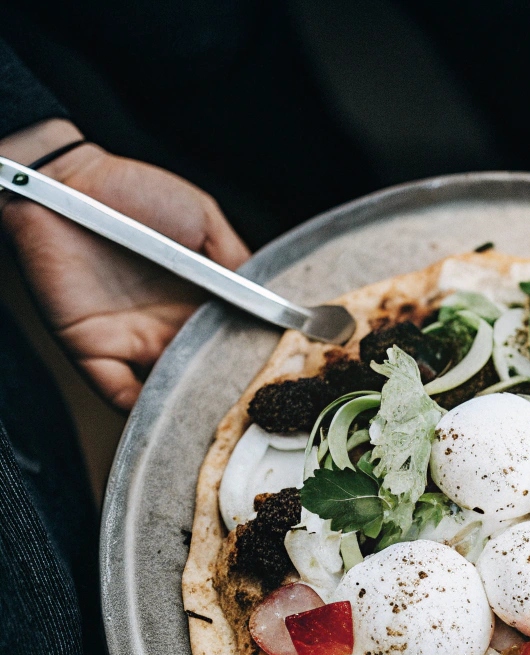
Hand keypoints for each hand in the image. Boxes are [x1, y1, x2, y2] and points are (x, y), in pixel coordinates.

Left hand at [2, 126, 249, 409]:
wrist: (64, 183)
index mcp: (199, 301)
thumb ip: (239, 258)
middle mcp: (169, 328)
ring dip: (193, 403)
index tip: (282, 369)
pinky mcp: (93, 350)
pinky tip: (171, 411)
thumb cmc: (134, 191)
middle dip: (230, 389)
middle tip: (259, 400)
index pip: (233, 341)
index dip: (256, 357)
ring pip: (170, 389)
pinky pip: (119, 393)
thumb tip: (274, 301)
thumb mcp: (203, 217)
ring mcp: (133, 341)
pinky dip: (143, 410)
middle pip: (206, 372)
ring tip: (222, 414)